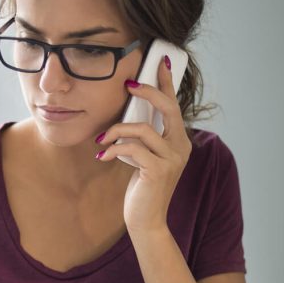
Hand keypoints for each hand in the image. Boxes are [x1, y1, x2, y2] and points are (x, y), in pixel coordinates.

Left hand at [96, 58, 192, 235]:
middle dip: (148, 92)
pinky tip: (102, 156)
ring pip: (143, 129)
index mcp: (179, 141)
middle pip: (168, 108)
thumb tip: (128, 114)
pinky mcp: (158, 171)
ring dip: (117, 131)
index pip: (174, 105)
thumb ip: (144, 138)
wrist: (146, 221)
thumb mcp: (144, 157)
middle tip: (127, 85)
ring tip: (101, 140)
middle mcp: (181, 147)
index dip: (167, 82)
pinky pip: (132, 148)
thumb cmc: (142, 189)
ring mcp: (172, 159)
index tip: (159, 61)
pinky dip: (114, 149)